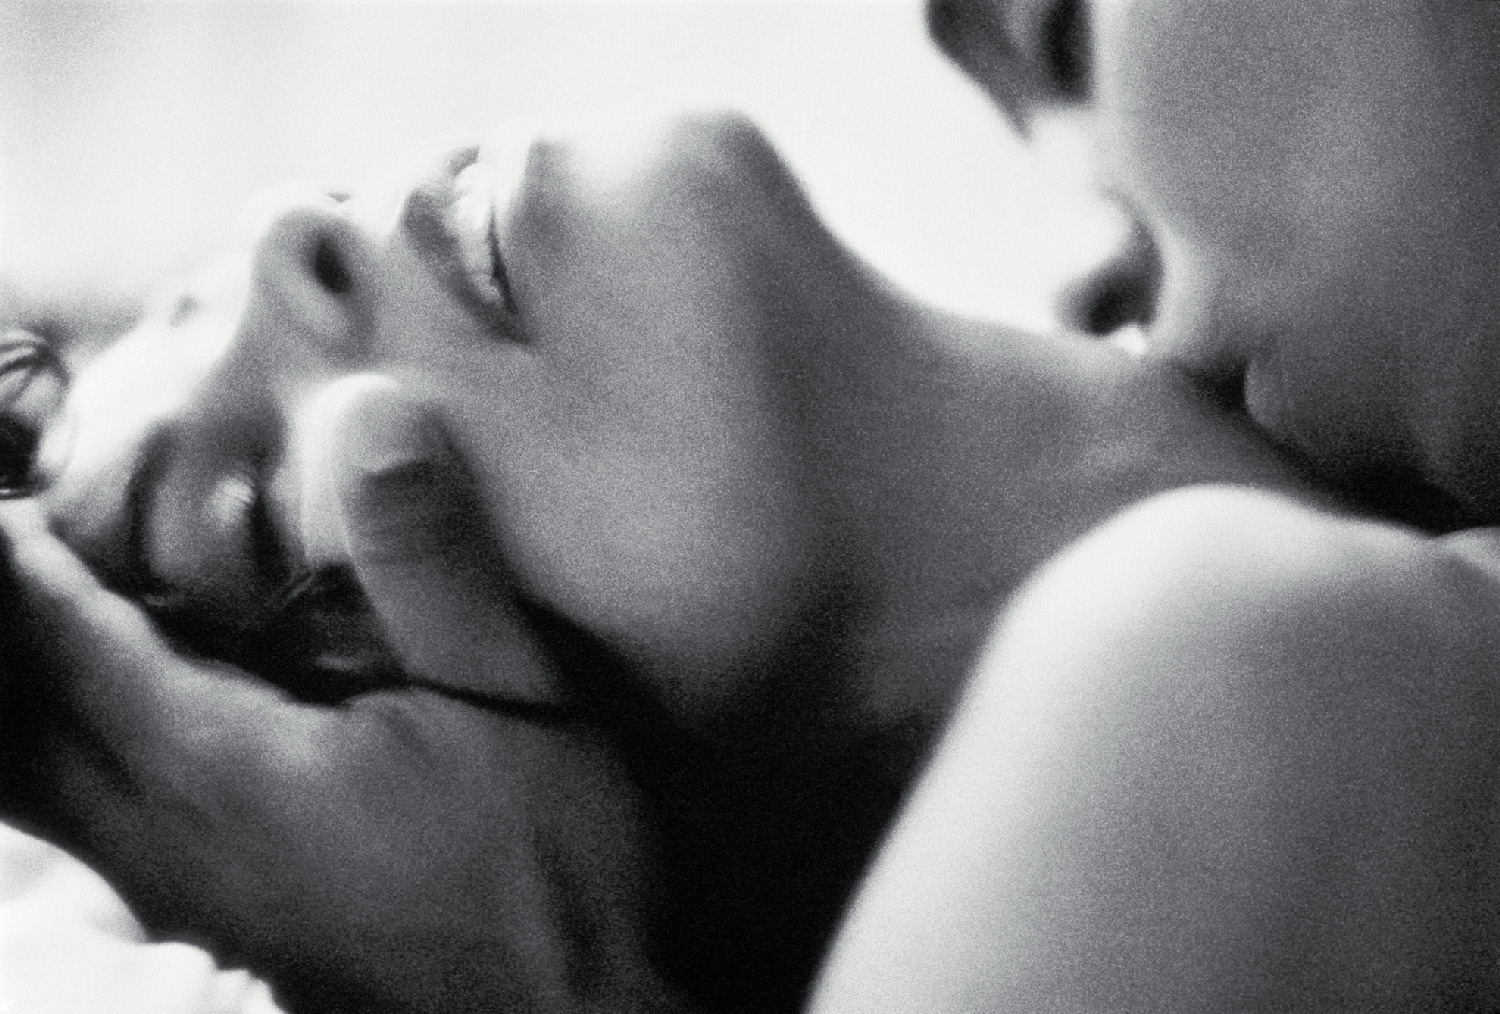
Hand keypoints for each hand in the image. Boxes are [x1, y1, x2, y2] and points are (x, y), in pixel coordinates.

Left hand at [0, 380, 671, 1013]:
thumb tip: (375, 417)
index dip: (22, 561)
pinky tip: (120, 716)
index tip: (3, 491)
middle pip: (26, 722)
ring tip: (54, 611)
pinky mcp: (220, 916)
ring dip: (32, 691)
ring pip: (41, 787)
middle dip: (12, 624)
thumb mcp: (514, 698)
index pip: (74, 644)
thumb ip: (431, 564)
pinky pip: (88, 823)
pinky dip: (67, 750)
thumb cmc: (547, 870)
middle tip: (23, 536)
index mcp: (226, 771)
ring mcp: (188, 891)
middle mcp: (173, 839)